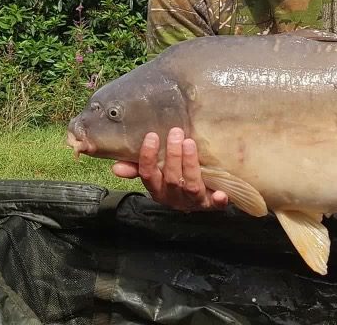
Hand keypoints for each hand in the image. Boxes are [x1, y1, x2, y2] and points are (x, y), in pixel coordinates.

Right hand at [111, 127, 227, 211]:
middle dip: (173, 155)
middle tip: (176, 133)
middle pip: (170, 178)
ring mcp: (192, 201)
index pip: (148, 175)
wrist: (202, 198)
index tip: (152, 136)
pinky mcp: (211, 204)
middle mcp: (173, 197)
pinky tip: (221, 193)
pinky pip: (215, 204)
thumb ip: (137, 168)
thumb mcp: (156, 174)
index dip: (148, 157)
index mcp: (157, 189)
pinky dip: (217, 200)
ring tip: (190, 144)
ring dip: (190, 165)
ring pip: (190, 185)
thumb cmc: (175, 179)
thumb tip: (115, 167)